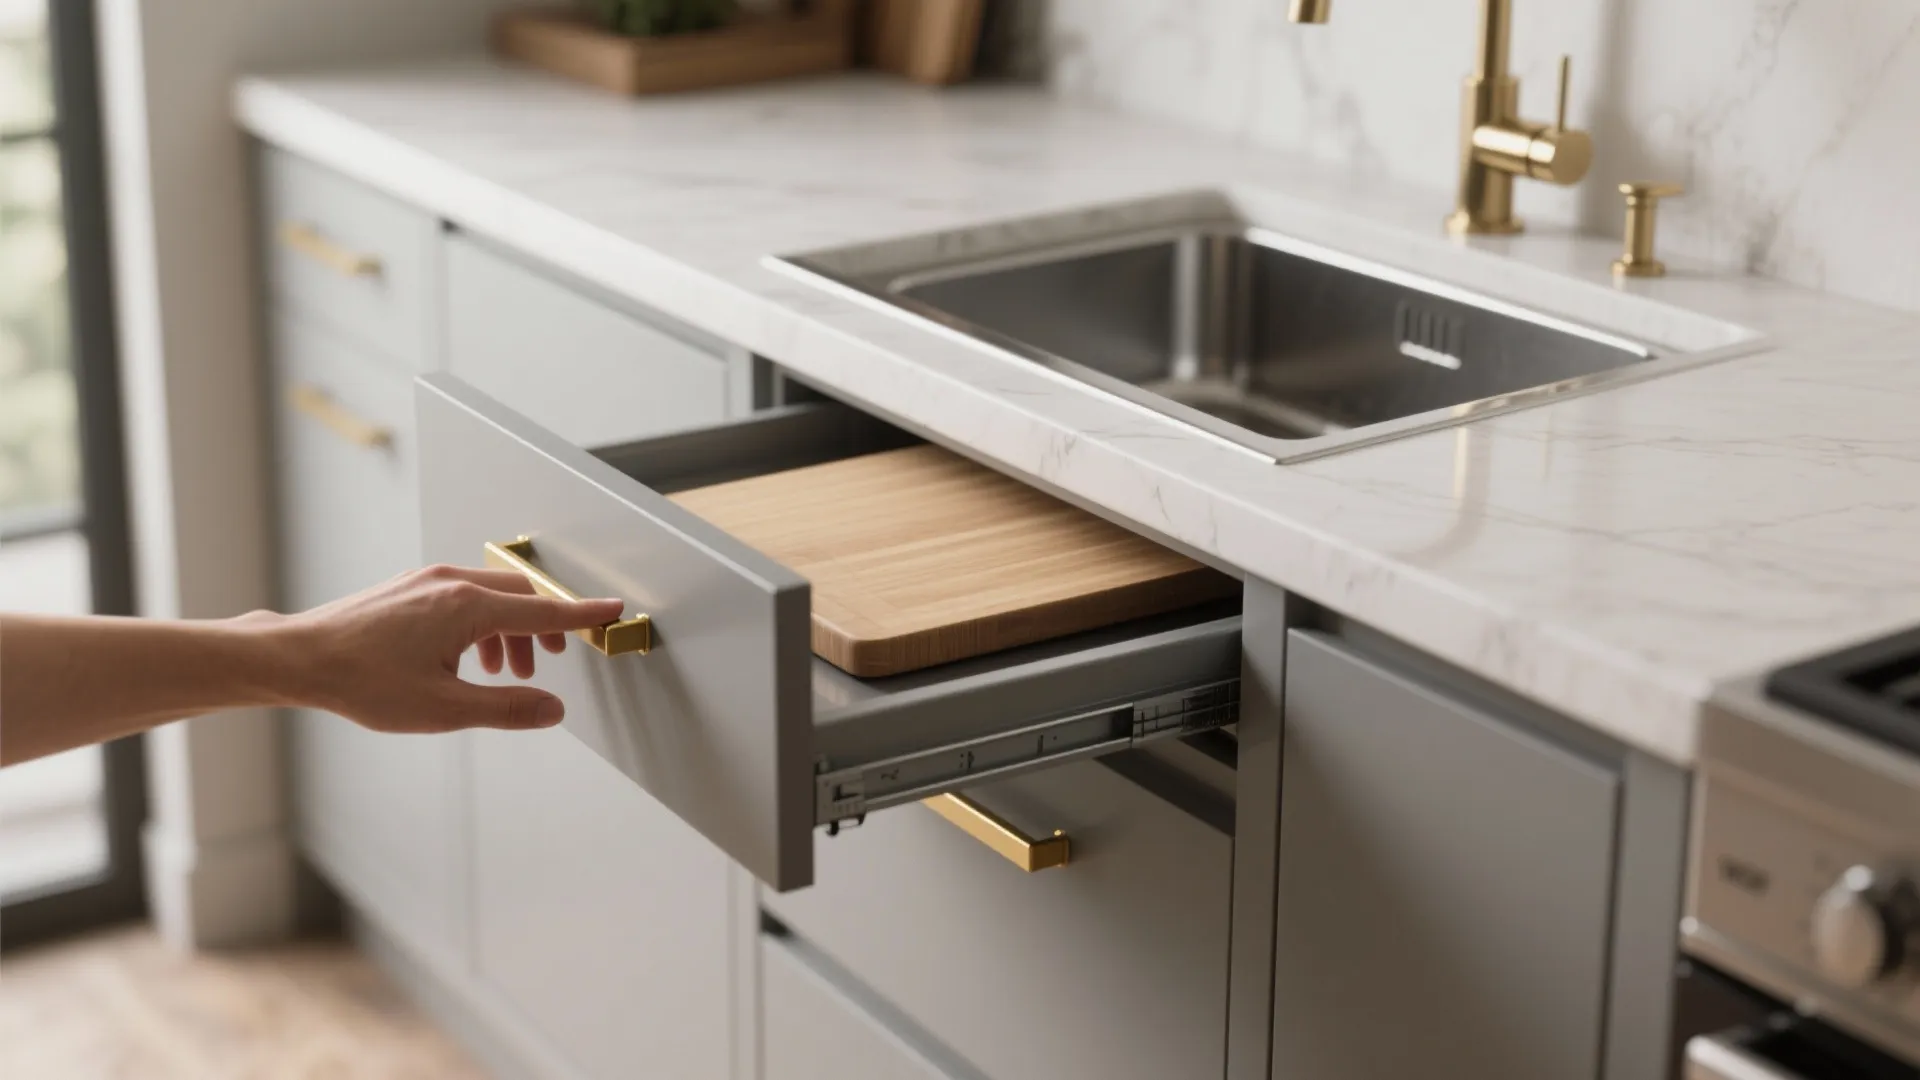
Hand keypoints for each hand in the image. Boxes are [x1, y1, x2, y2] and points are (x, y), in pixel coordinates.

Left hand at [275, 565, 625, 733]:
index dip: (583, 615)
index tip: (613, 612)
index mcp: (468, 608)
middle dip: (544, 626)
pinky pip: (464, 595)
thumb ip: (507, 708)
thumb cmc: (363, 682)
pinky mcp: (410, 587)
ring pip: (492, 596)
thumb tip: (552, 708)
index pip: (544, 610)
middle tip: (552, 659)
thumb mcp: (444, 709)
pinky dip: (482, 622)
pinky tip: (467, 658)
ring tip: (504, 672)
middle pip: (521, 596)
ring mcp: (428, 581)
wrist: (299, 657)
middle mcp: (451, 583)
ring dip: (510, 629)